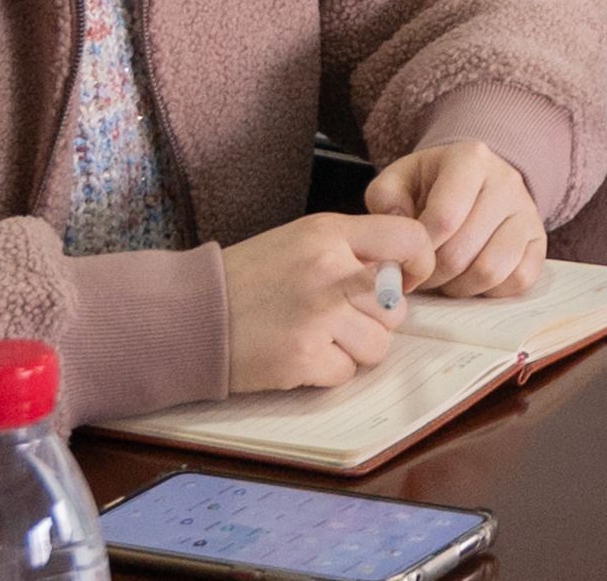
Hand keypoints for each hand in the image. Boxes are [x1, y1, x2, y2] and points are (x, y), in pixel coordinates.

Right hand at [219, 211, 434, 391]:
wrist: (188, 315)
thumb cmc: (247, 278)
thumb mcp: (300, 241)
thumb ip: (351, 249)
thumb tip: (400, 276)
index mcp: (329, 233)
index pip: (409, 238)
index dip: (418, 263)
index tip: (406, 280)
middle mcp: (329, 270)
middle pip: (396, 307)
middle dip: (374, 319)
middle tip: (336, 318)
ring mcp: (318, 315)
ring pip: (378, 345)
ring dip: (353, 348)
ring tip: (315, 336)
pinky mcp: (303, 357)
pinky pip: (347, 372)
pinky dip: (328, 370)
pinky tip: (299, 353)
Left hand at [365, 140, 545, 302]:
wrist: (475, 182)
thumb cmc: (430, 186)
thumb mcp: (400, 180)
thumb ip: (385, 200)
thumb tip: (399, 232)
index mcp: (470, 158)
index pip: (444, 217)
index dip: (419, 250)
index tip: (406, 257)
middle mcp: (506, 181)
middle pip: (461, 252)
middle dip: (432, 274)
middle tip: (421, 274)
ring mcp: (527, 212)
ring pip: (491, 270)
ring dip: (459, 286)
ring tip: (445, 277)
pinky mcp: (539, 241)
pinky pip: (519, 279)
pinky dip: (490, 291)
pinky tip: (471, 278)